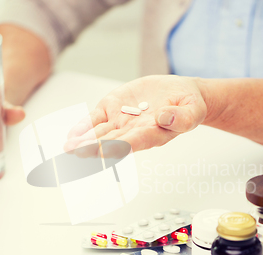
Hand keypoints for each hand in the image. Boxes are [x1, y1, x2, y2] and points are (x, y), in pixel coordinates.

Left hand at [65, 75, 206, 154]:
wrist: (179, 94)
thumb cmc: (188, 105)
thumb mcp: (193, 110)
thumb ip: (182, 117)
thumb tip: (165, 117)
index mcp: (153, 134)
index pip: (134, 143)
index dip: (119, 147)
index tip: (104, 151)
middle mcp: (134, 131)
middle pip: (112, 142)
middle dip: (94, 148)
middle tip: (78, 153)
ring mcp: (121, 121)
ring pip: (99, 133)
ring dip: (84, 141)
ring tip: (68, 148)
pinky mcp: (113, 108)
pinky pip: (95, 119)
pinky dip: (83, 126)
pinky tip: (72, 135)